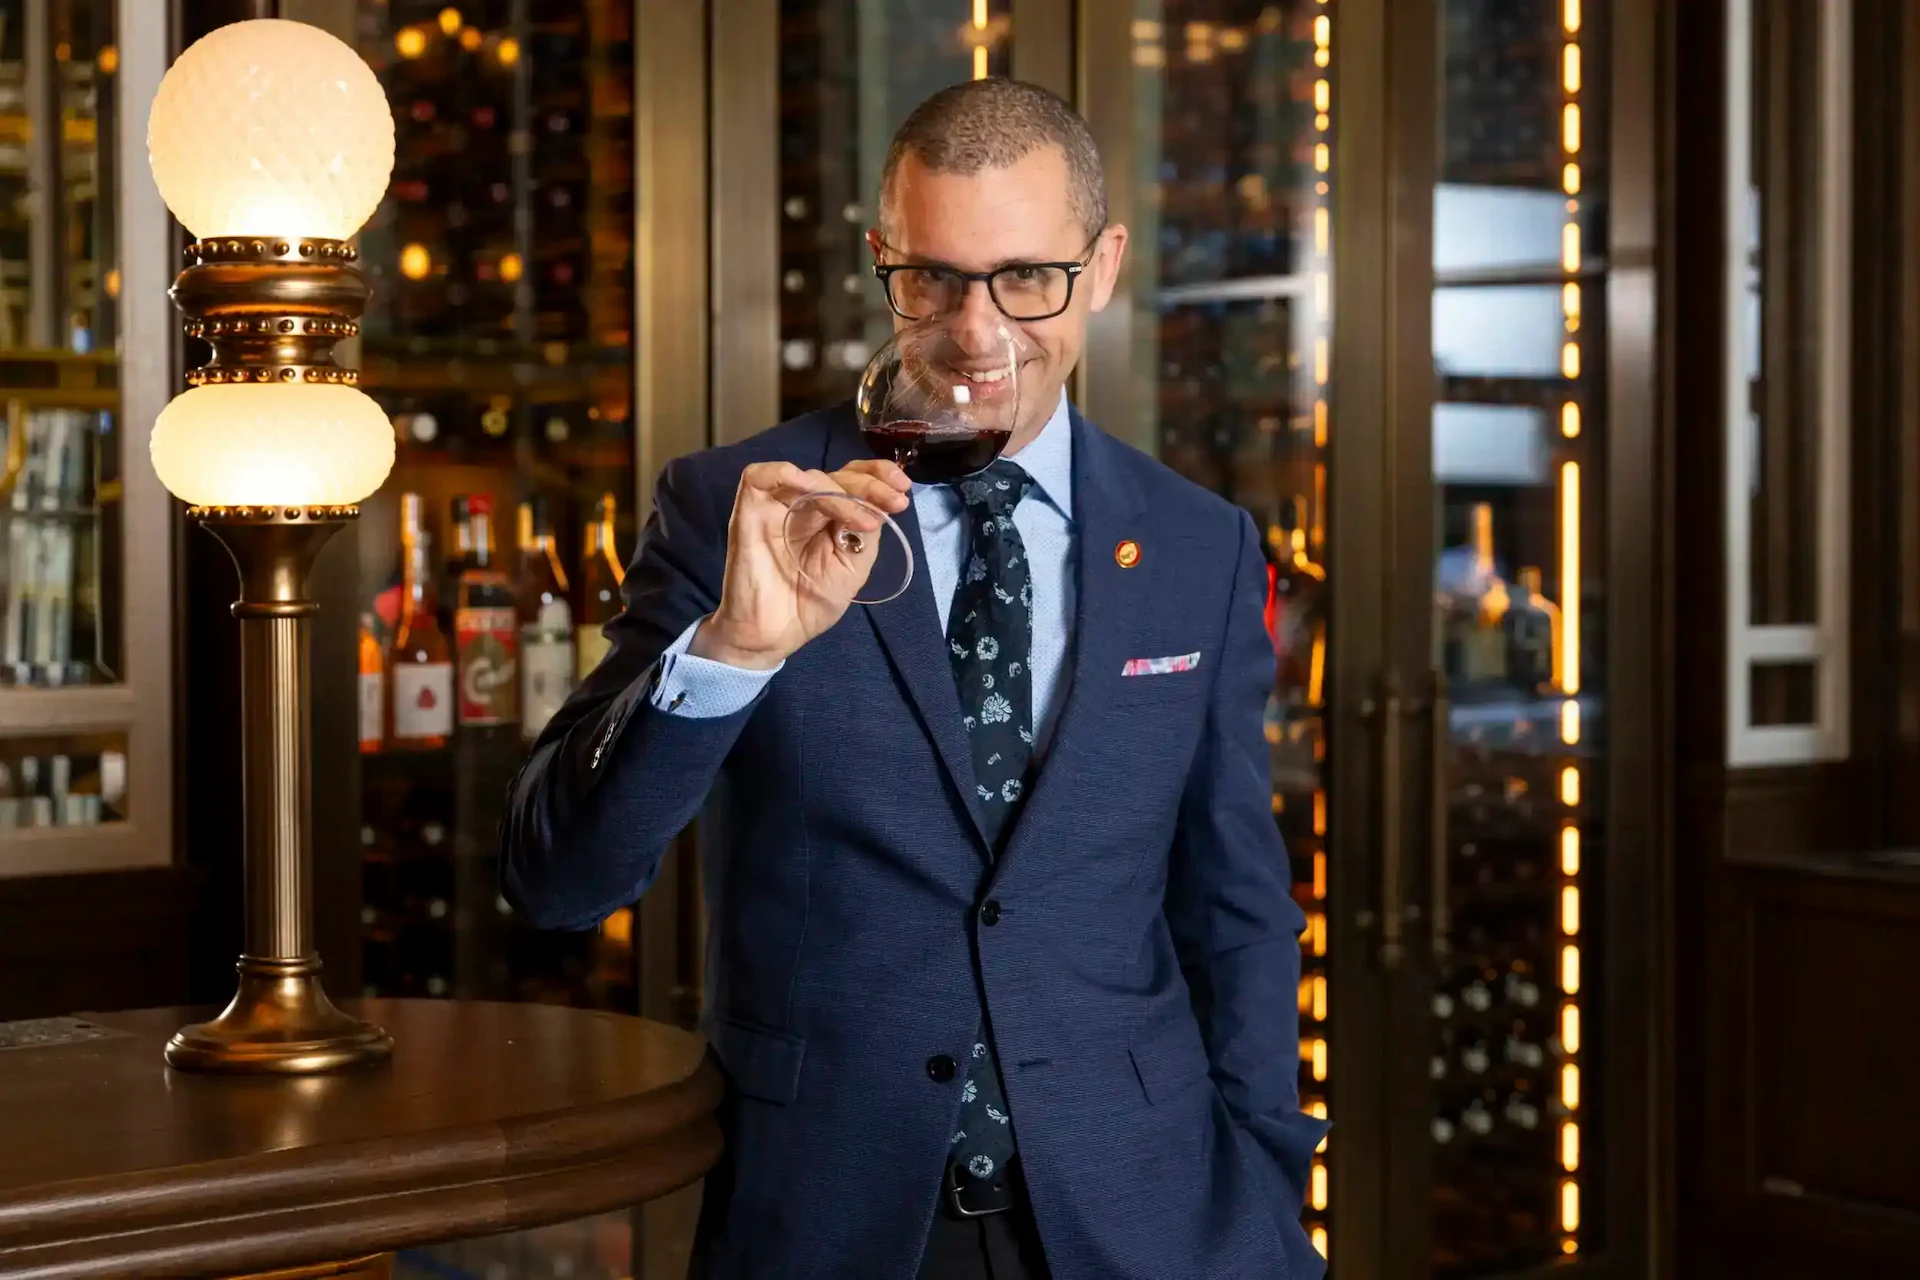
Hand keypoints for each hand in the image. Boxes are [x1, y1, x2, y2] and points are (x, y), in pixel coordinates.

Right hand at [692, 458, 911, 669]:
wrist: (774, 634)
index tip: (903, 489)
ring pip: (808, 476)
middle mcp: (803, 504)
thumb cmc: (810, 604)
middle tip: (894, 502)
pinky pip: (759, 476)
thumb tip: (878, 503)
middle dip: (869, 485)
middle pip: (835, 475)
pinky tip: (811, 488)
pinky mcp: (749, 510)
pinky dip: (785, 474)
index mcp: (828, 516)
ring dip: (839, 490)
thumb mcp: (853, 566)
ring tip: (862, 520)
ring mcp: (776, 505)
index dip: (877, 476)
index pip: (851, 480)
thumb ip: (865, 532)